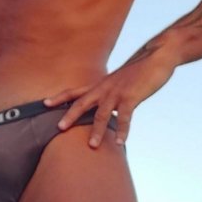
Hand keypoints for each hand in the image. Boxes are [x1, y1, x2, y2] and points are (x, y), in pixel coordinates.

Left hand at [43, 48, 177, 148]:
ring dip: (96, 130)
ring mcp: (117, 93)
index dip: (59, 97)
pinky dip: (122, 130)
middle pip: (82, 103)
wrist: (157, 56)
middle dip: (69, 116)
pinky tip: (120, 142)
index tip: (44, 103)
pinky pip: (125, 117)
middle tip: (58, 128)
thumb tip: (106, 107)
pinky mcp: (131, 97)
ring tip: (92, 146)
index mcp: (100, 85)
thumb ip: (110, 93)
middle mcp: (104, 88)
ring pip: (102, 114)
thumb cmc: (139, 70)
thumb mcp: (119, 81)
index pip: (74, 91)